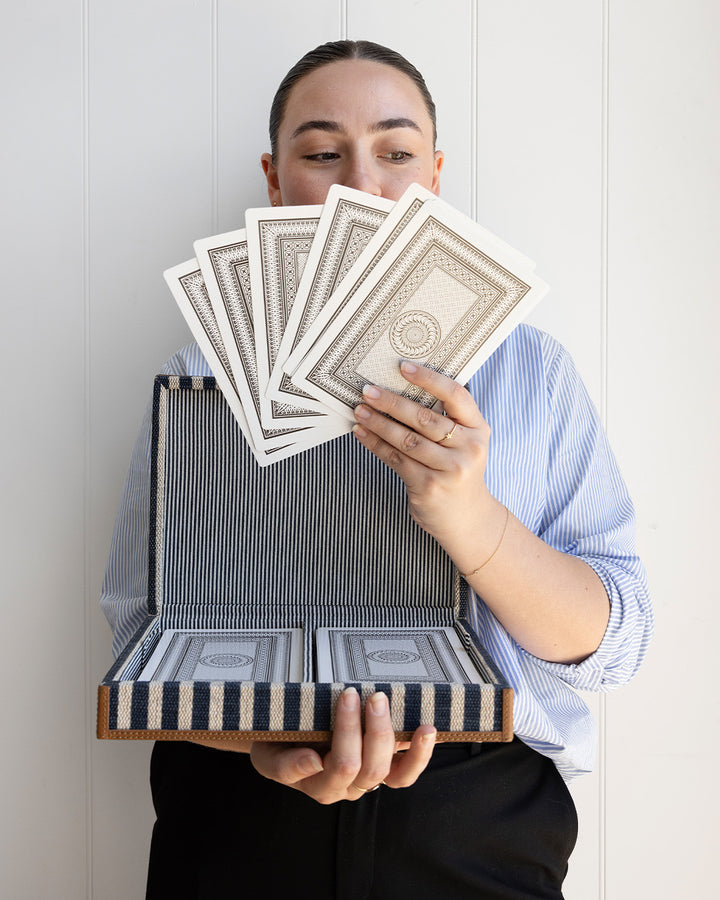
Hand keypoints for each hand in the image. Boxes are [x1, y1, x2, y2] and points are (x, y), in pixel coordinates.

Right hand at [250, 688, 436, 803]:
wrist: (280, 741)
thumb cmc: (274, 744)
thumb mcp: (267, 755)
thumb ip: (286, 765)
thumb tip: (313, 763)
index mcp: (318, 783)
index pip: (341, 765)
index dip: (349, 731)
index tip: (347, 695)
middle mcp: (345, 786)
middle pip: (369, 769)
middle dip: (374, 729)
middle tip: (371, 694)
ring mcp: (367, 777)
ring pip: (392, 775)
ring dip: (398, 740)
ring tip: (403, 713)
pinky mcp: (383, 766)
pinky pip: (405, 772)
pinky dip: (419, 754)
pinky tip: (428, 730)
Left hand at [352, 361, 500, 559]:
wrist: (467, 518)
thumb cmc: (459, 471)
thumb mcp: (465, 443)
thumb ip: (445, 419)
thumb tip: (401, 388)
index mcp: (478, 429)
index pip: (456, 396)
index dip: (429, 379)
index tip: (404, 367)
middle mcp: (468, 448)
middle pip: (425, 418)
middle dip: (392, 403)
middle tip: (369, 390)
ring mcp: (449, 470)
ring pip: (407, 439)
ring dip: (379, 423)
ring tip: (360, 410)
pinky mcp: (428, 486)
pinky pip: (396, 459)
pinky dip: (376, 444)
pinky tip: (362, 433)